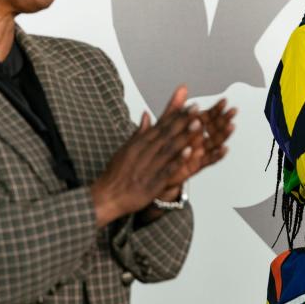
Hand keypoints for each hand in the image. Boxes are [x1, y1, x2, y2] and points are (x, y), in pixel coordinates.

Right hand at [90, 85, 200, 226]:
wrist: (107, 197)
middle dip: (182, 120)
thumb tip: (146, 115)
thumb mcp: (125, 150)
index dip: (176, 115)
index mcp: (138, 144)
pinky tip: (189, 152)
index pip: (160, 126)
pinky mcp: (152, 183)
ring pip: (168, 149)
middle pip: (166, 134)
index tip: (188, 106)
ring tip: (197, 125)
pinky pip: (167, 170)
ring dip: (184, 136)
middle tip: (196, 108)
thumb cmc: (116, 174)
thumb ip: (139, 133)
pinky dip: (178, 160)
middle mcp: (143, 153)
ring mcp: (148, 168)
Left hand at [154, 98, 236, 201]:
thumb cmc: (160, 147)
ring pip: (215, 142)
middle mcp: (197, 140)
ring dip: (224, 134)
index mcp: (192, 129)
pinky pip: (209, 160)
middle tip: (233, 111)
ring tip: (231, 126)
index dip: (216, 109)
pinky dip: (217, 155)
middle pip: (215, 128)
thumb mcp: (167, 122)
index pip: (208, 116)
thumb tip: (182, 87)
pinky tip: (224, 149)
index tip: (224, 101)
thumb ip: (176, 105)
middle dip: (225, 119)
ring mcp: (198, 152)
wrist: (153, 169)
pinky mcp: (196, 165)